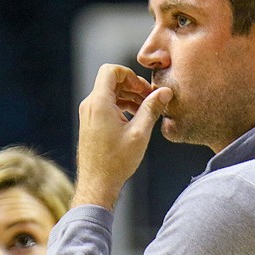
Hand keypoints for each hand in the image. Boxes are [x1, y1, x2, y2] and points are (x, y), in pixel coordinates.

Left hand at [73, 64, 172, 209]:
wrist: (97, 183)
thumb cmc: (116, 161)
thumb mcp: (140, 133)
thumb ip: (152, 109)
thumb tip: (165, 92)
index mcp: (99, 103)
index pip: (111, 71)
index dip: (130, 75)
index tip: (144, 89)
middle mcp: (90, 105)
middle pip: (112, 81)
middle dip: (133, 86)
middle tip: (150, 99)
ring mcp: (89, 114)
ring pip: (110, 94)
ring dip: (129, 97)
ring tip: (146, 110)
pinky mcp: (91, 123)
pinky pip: (106, 105)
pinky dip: (121, 106)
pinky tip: (136, 119)